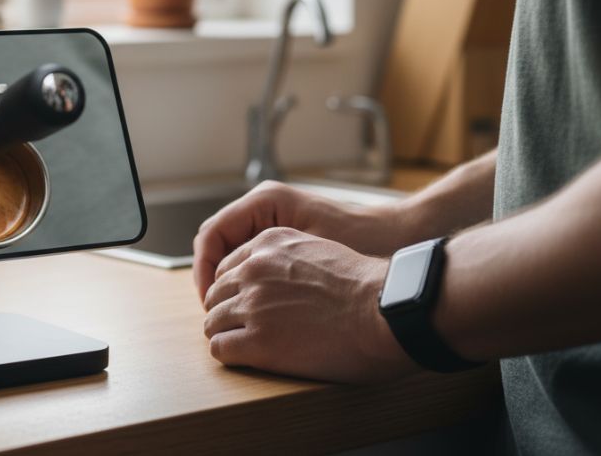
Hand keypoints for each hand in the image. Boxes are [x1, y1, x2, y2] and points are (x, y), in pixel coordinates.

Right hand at [193, 181, 406, 299]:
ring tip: (233, 314)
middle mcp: (265, 206)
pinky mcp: (289, 235)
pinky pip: (252, 257)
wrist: (404, 233)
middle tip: (216, 315)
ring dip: (228, 283)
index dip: (202, 272)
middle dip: (211, 280)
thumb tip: (223, 287)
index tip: (209, 304)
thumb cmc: (363, 240)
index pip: (210, 235)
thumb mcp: (304, 253)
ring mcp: (276, 220)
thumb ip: (260, 265)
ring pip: (233, 253)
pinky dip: (248, 280)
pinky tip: (256, 305)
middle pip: (217, 243)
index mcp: (264, 202)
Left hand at [202, 227, 416, 382]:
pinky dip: (228, 354)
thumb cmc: (369, 288)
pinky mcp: (258, 341)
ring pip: (213, 321)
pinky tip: (245, 358)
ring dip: (225, 334)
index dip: (234, 289)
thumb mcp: (322, 249)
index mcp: (269, 242)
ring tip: (243, 345)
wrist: (388, 311)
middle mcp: (254, 269)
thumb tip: (284, 280)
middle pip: (216, 294)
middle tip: (240, 328)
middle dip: (225, 311)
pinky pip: (220, 348)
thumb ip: (292, 259)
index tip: (243, 304)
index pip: (228, 266)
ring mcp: (253, 305)